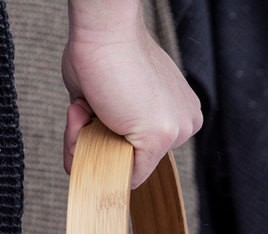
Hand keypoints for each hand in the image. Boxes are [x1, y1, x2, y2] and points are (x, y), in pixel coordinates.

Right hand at [62, 0, 201, 186]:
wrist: (105, 28)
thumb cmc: (103, 52)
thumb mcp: (114, 98)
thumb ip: (112, 125)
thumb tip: (91, 148)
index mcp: (180, 114)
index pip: (143, 149)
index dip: (108, 134)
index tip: (91, 110)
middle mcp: (184, 125)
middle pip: (134, 159)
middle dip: (98, 138)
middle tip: (84, 108)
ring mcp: (176, 133)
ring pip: (123, 165)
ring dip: (89, 141)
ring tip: (82, 109)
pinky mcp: (160, 138)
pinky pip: (121, 171)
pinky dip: (89, 152)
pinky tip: (82, 117)